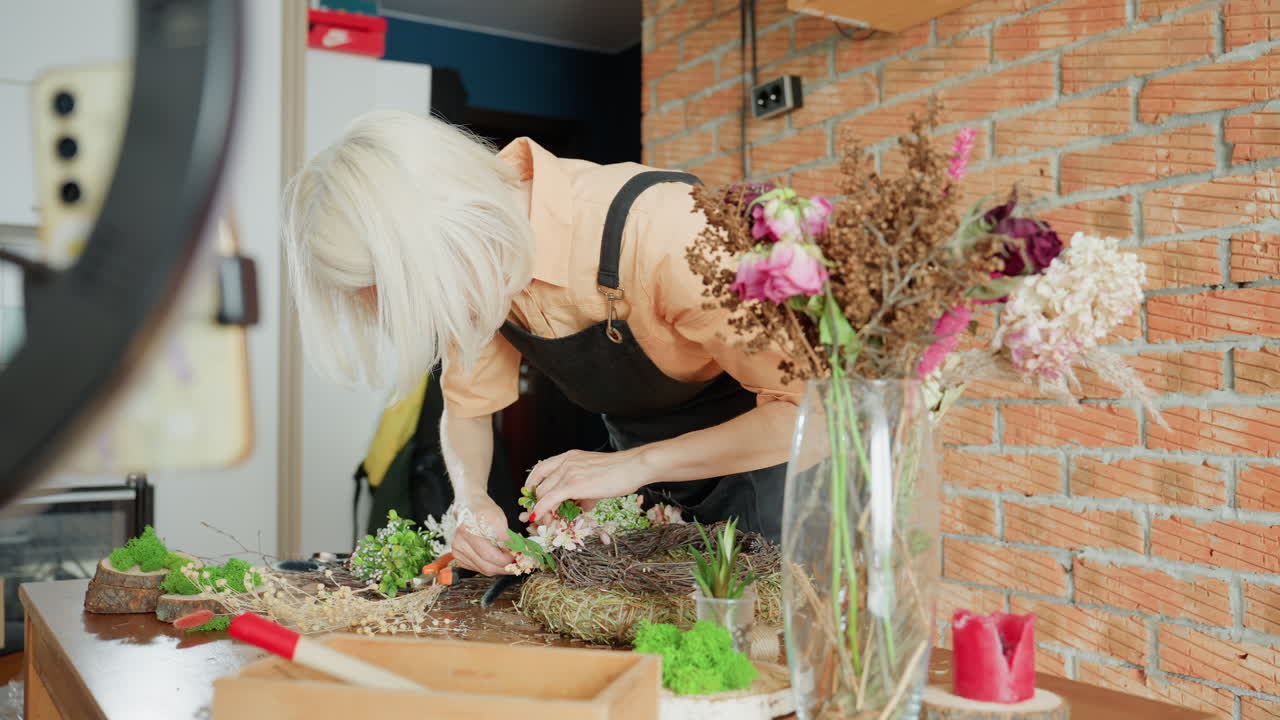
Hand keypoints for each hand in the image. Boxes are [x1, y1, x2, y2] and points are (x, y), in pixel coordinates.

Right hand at [451, 497, 514, 575]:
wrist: (470, 506)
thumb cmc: (484, 511)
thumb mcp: (499, 520)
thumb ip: (507, 539)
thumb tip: (519, 553)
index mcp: (468, 532)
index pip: (490, 555)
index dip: (507, 560)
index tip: (519, 558)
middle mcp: (459, 543)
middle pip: (486, 566)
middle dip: (505, 567)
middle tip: (518, 563)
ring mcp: (457, 551)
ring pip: (483, 570)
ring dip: (499, 568)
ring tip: (510, 562)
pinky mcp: (458, 557)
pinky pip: (478, 568)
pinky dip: (490, 566)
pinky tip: (497, 560)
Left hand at [525, 448, 658, 521]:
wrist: (632, 467)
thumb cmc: (621, 472)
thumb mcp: (596, 479)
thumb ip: (585, 492)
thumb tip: (581, 507)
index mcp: (570, 457)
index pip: (541, 468)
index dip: (533, 484)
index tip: (531, 496)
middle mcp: (565, 462)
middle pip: (540, 483)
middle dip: (536, 502)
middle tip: (539, 514)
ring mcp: (567, 472)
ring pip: (542, 493)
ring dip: (541, 509)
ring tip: (546, 521)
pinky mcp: (572, 485)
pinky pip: (548, 500)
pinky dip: (541, 510)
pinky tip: (538, 518)